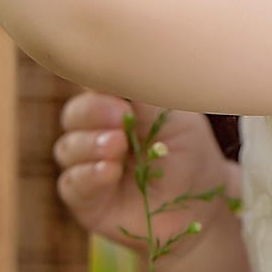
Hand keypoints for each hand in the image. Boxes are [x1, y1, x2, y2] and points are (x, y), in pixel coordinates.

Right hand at [53, 91, 233, 267]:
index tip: (121, 90)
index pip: (91, 86)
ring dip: (90, 144)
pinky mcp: (86, 200)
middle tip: (120, 115)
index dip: (99, 84)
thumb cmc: (189, 153)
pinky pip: (72, 184)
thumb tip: (116, 66)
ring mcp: (87, 166)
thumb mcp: (174, 118)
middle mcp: (94, 132)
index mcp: (113, 105)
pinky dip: (88, 175)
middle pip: (74, 115)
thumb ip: (143, 95)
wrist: (203, 205)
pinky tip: (109, 171)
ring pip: (68, 148)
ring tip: (118, 145)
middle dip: (93, 112)